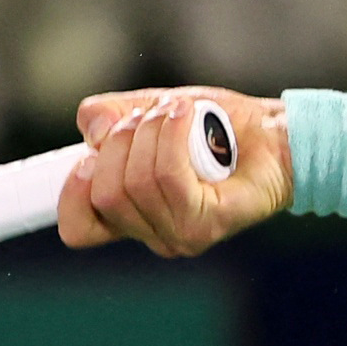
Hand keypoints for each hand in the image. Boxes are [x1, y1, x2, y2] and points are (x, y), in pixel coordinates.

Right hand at [59, 86, 290, 256]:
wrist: (276, 133)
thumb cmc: (216, 126)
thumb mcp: (149, 111)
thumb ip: (110, 117)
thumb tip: (93, 127)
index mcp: (130, 214)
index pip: (78, 228)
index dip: (70, 194)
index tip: (85, 159)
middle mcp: (153, 232)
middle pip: (104, 196)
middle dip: (118, 143)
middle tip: (148, 115)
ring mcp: (181, 234)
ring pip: (135, 185)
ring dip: (150, 132)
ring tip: (177, 111)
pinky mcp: (209, 224)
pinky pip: (168, 179)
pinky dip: (172, 137)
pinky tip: (187, 116)